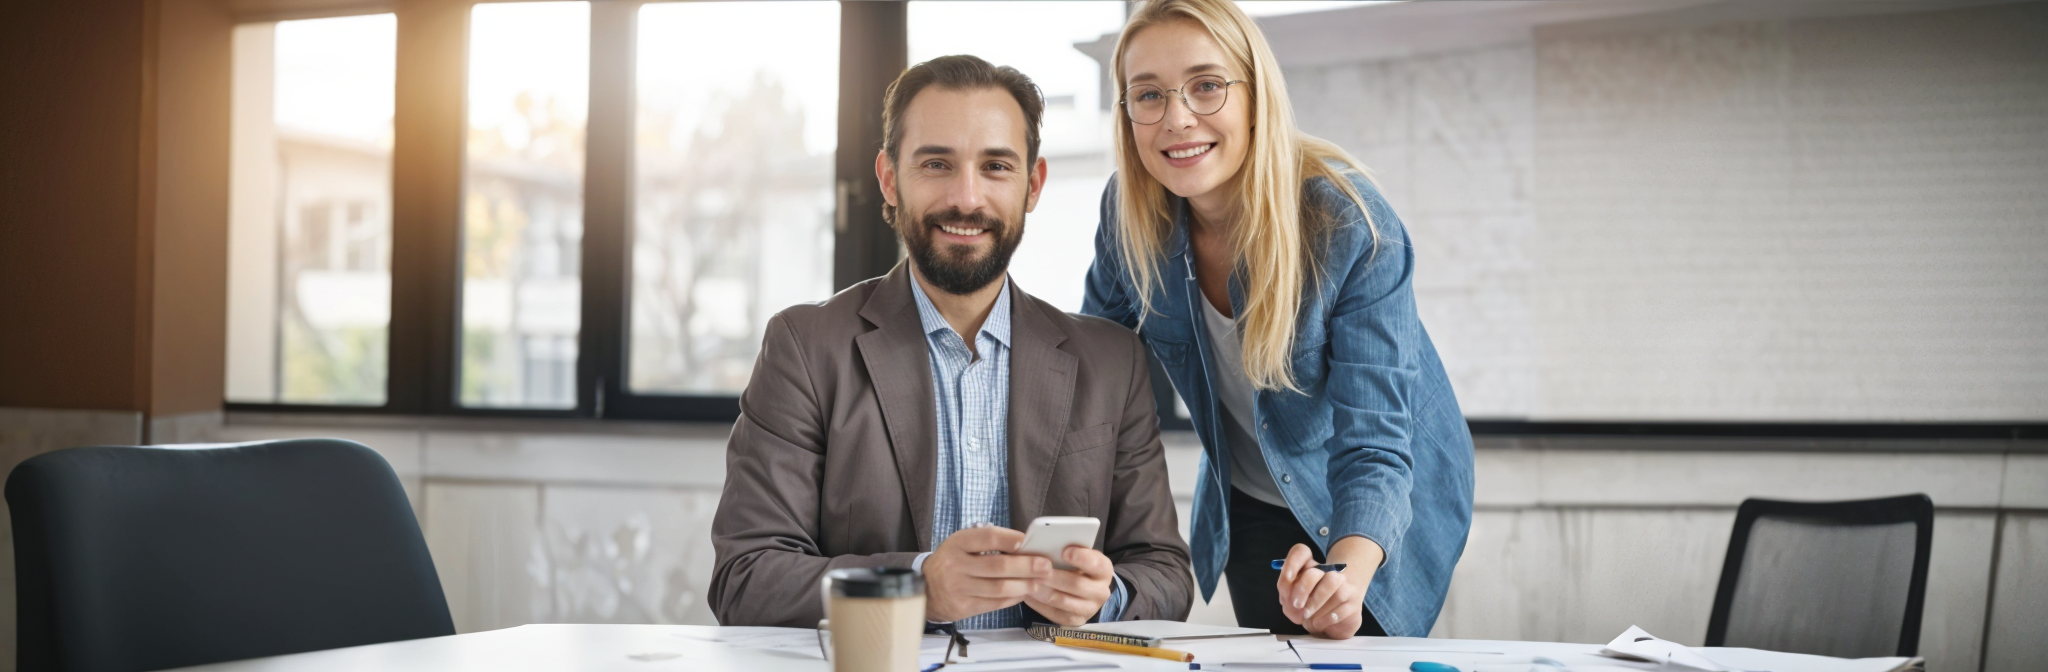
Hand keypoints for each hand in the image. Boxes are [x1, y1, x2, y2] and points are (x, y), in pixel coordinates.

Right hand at [922, 526, 1051, 622]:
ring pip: (999, 588)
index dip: (1008, 538)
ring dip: (1024, 585)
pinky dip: (1013, 597)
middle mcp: (956, 565)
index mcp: (957, 544)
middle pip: (998, 566)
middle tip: (1045, 565)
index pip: (986, 537)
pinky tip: (1024, 592)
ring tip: (1040, 581)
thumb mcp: (962, 544)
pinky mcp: (964, 607)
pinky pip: (995, 603)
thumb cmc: (952, 561)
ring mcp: (959, 588)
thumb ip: (988, 542)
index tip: (1026, 540)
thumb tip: (1023, 545)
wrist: (926, 588)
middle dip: (1026, 566)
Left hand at [1023, 546, 1114, 625]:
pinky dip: (1038, 604)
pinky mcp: (1074, 621)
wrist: (1085, 591)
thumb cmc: (1076, 567)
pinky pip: (1054, 614)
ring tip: (1026, 581)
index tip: (1065, 551)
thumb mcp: (1079, 556)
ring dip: (1042, 590)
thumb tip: (1046, 543)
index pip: (1096, 564)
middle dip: (1054, 576)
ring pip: (1062, 600)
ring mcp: (1089, 609)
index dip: (1081, 558)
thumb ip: (1068, 550)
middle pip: (1076, 584)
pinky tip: (1026, 594)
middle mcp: (1100, 591)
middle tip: (1036, 568)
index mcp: (1104, 570)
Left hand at [1275, 542, 1368, 638]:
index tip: (1288, 577)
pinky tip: (1319, 623)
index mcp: (1310, 567)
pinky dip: (1327, 617)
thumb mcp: (1294, 600)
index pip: (1300, 552)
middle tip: (1297, 605)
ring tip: (1308, 617)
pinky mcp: (1354, 602)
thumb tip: (1287, 596)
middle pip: (1316, 570)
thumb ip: (1287, 595)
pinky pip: (1342, 605)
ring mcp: (1344, 585)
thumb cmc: (1311, 606)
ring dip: (1316, 603)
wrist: (1339, 618)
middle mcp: (1328, 572)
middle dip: (1303, 587)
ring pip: (1332, 583)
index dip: (1293, 562)